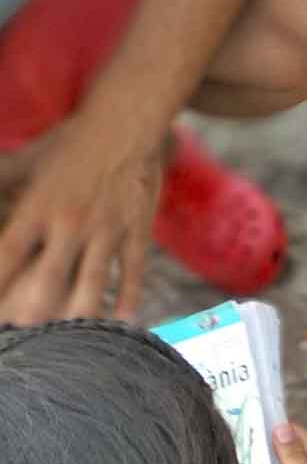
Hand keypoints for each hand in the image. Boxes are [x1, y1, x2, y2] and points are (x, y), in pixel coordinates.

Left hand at [0, 117, 162, 323]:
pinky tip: (121, 320)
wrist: (125, 125)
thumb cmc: (72, 142)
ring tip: (70, 338)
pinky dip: (127, 299)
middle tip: (22, 334)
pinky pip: (131, 273)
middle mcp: (70, 223)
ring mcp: (106, 230)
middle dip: (31, 312)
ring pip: (91, 284)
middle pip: (46, 279)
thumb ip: (4, 181)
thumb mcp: (29, 160)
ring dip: (79, 315)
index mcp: (38, 206)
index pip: (7, 253)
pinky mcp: (136, 232)